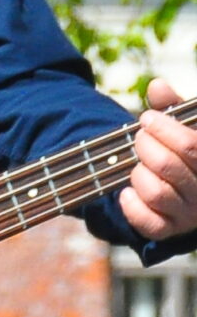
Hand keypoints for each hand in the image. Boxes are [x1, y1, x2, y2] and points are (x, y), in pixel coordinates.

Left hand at [121, 78, 196, 240]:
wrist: (186, 188)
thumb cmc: (184, 149)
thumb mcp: (183, 126)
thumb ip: (171, 107)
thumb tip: (157, 86)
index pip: (192, 146)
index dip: (164, 128)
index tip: (146, 118)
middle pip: (169, 166)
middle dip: (145, 146)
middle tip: (139, 138)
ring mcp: (190, 213)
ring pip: (156, 193)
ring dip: (138, 174)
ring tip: (138, 165)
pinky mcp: (169, 229)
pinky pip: (148, 223)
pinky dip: (131, 206)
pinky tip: (127, 191)